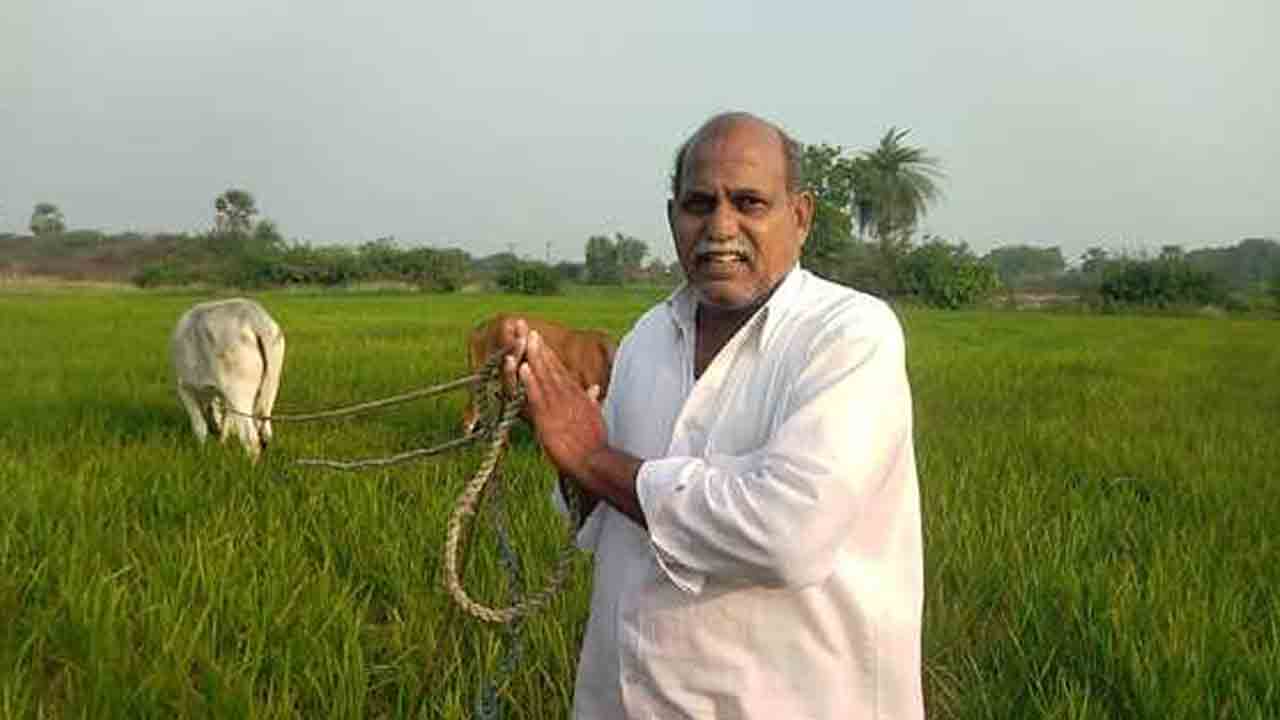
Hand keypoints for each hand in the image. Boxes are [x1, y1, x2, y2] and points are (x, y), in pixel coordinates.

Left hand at [503, 321, 607, 479]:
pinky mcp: (548, 418)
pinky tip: (521, 367)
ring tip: (525, 339)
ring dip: (534, 357)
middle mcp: (567, 396)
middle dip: (540, 348)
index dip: (549, 355)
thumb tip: (594, 389)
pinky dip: (529, 381)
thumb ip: (591, 400)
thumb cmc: (595, 443)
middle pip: (552, 368)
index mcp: (577, 396)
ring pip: (544, 377)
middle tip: (529, 329)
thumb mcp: (595, 417)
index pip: (560, 371)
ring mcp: (558, 406)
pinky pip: (536, 396)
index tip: (540, 340)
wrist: (595, 461)